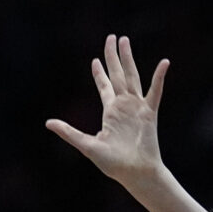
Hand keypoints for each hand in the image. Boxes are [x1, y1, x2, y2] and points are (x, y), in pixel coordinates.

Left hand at [47, 35, 209, 211]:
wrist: (135, 173)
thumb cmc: (113, 164)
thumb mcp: (86, 145)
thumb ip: (69, 132)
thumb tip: (48, 123)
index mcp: (110, 112)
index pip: (104, 87)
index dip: (99, 73)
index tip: (96, 59)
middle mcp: (124, 106)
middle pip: (118, 75)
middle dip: (114, 57)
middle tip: (112, 37)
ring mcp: (137, 108)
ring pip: (132, 76)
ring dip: (128, 59)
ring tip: (124, 41)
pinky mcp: (150, 113)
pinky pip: (155, 91)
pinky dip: (159, 77)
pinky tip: (164, 63)